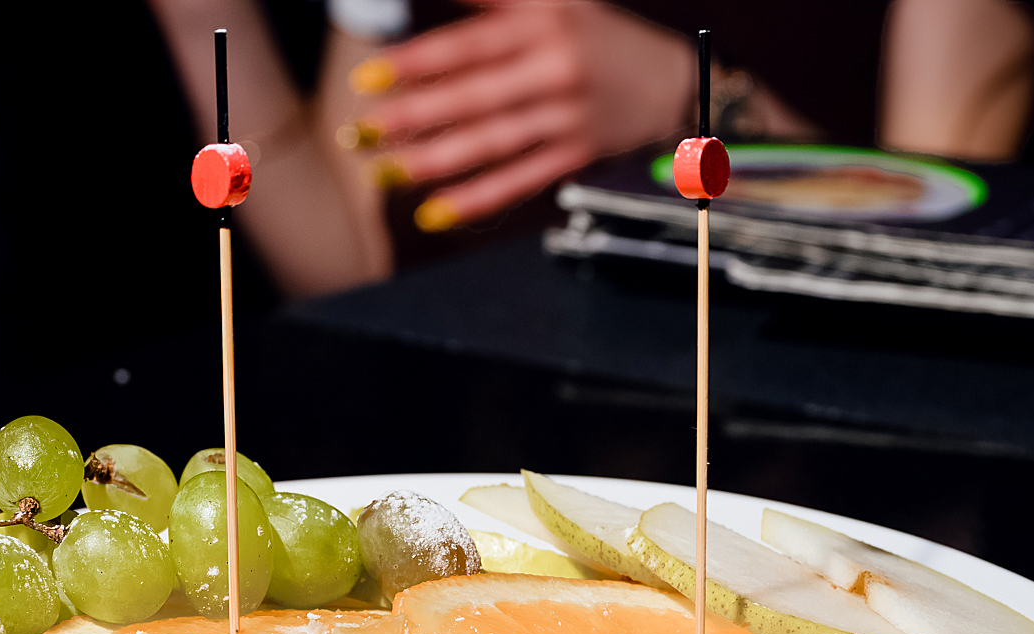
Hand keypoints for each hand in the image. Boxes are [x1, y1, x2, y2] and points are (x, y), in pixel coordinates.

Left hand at [351, 1, 693, 229]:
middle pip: (473, 98)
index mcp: (544, 23)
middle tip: (361, 134)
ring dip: (433, 162)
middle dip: (412, 118)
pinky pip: (519, 180)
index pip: (469, 45)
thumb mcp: (552, 0)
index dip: (417, 64)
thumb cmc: (599, 35)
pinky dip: (477, 199)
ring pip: (491, 143)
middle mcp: (555, 69)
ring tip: (386, 173)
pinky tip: (435, 212)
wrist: (672, 79)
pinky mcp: (576, 155)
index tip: (369, 80)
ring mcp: (567, 116)